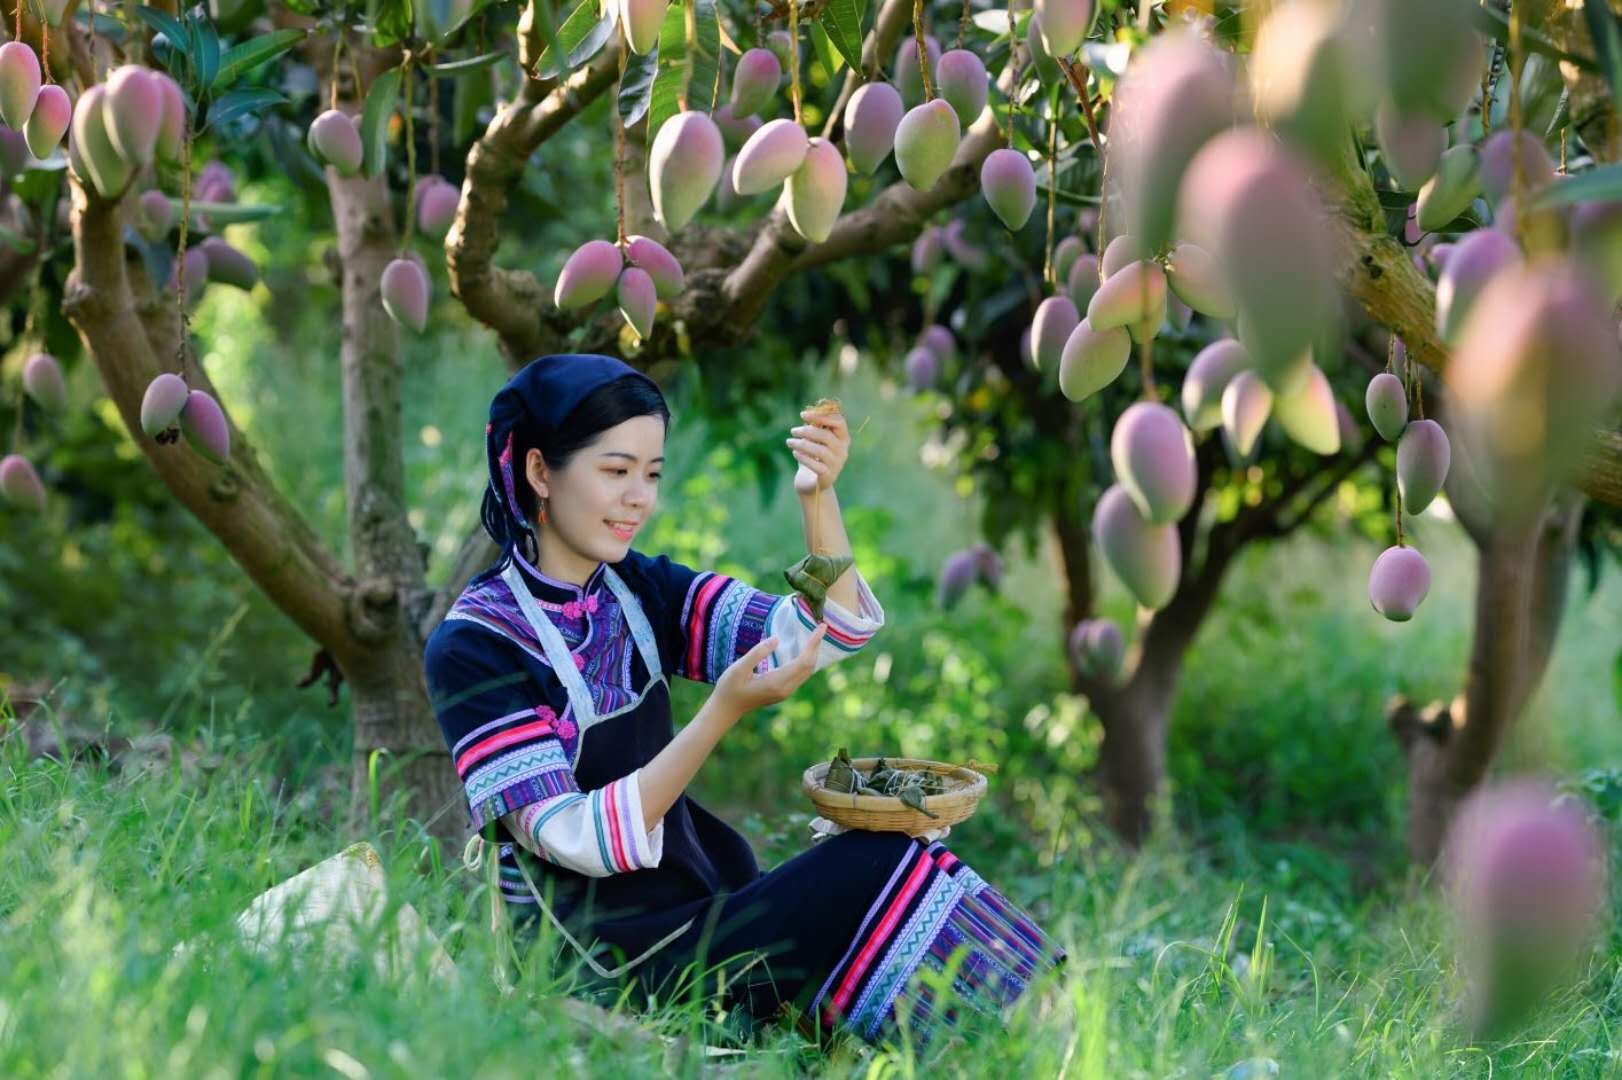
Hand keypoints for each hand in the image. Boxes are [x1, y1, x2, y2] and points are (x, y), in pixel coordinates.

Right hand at [710, 624, 829, 721]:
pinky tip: (804, 649)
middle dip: (816, 646)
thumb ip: (757, 653)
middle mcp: (785, 689)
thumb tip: (777, 639)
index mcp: (776, 682)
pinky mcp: (783, 691)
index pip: (803, 661)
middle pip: (809, 666)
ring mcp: (785, 692)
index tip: (821, 627)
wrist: (726, 708)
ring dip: (813, 653)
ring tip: (815, 635)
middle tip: (821, 626)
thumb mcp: (738, 668)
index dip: (814, 644)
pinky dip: (806, 660)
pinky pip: (801, 674)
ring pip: (807, 671)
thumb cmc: (729, 687)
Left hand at [788, 408, 849, 493]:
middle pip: (826, 436)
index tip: (802, 414)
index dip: (821, 416)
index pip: (839, 422)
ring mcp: (837, 464)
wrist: (813, 483)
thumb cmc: (814, 456)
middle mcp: (843, 451)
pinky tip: (795, 452)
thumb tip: (807, 415)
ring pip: (820, 450)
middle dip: (807, 431)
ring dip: (802, 444)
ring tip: (789, 442)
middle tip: (792, 431)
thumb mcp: (815, 440)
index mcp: (843, 438)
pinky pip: (815, 465)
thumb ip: (814, 427)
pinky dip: (803, 457)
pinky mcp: (828, 476)